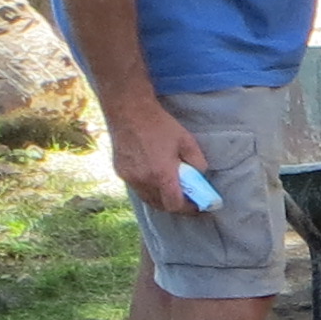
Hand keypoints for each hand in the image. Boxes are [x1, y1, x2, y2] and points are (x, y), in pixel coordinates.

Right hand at [109, 98, 210, 214]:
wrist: (128, 110)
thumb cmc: (160, 124)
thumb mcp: (187, 141)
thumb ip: (197, 162)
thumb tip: (200, 176)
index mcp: (161, 175)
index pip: (175, 205)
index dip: (189, 209)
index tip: (199, 207)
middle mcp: (143, 181)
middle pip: (161, 206)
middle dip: (176, 206)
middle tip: (188, 201)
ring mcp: (129, 178)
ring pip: (148, 199)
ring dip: (161, 200)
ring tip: (172, 192)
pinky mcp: (120, 172)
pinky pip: (137, 189)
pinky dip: (149, 190)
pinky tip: (155, 181)